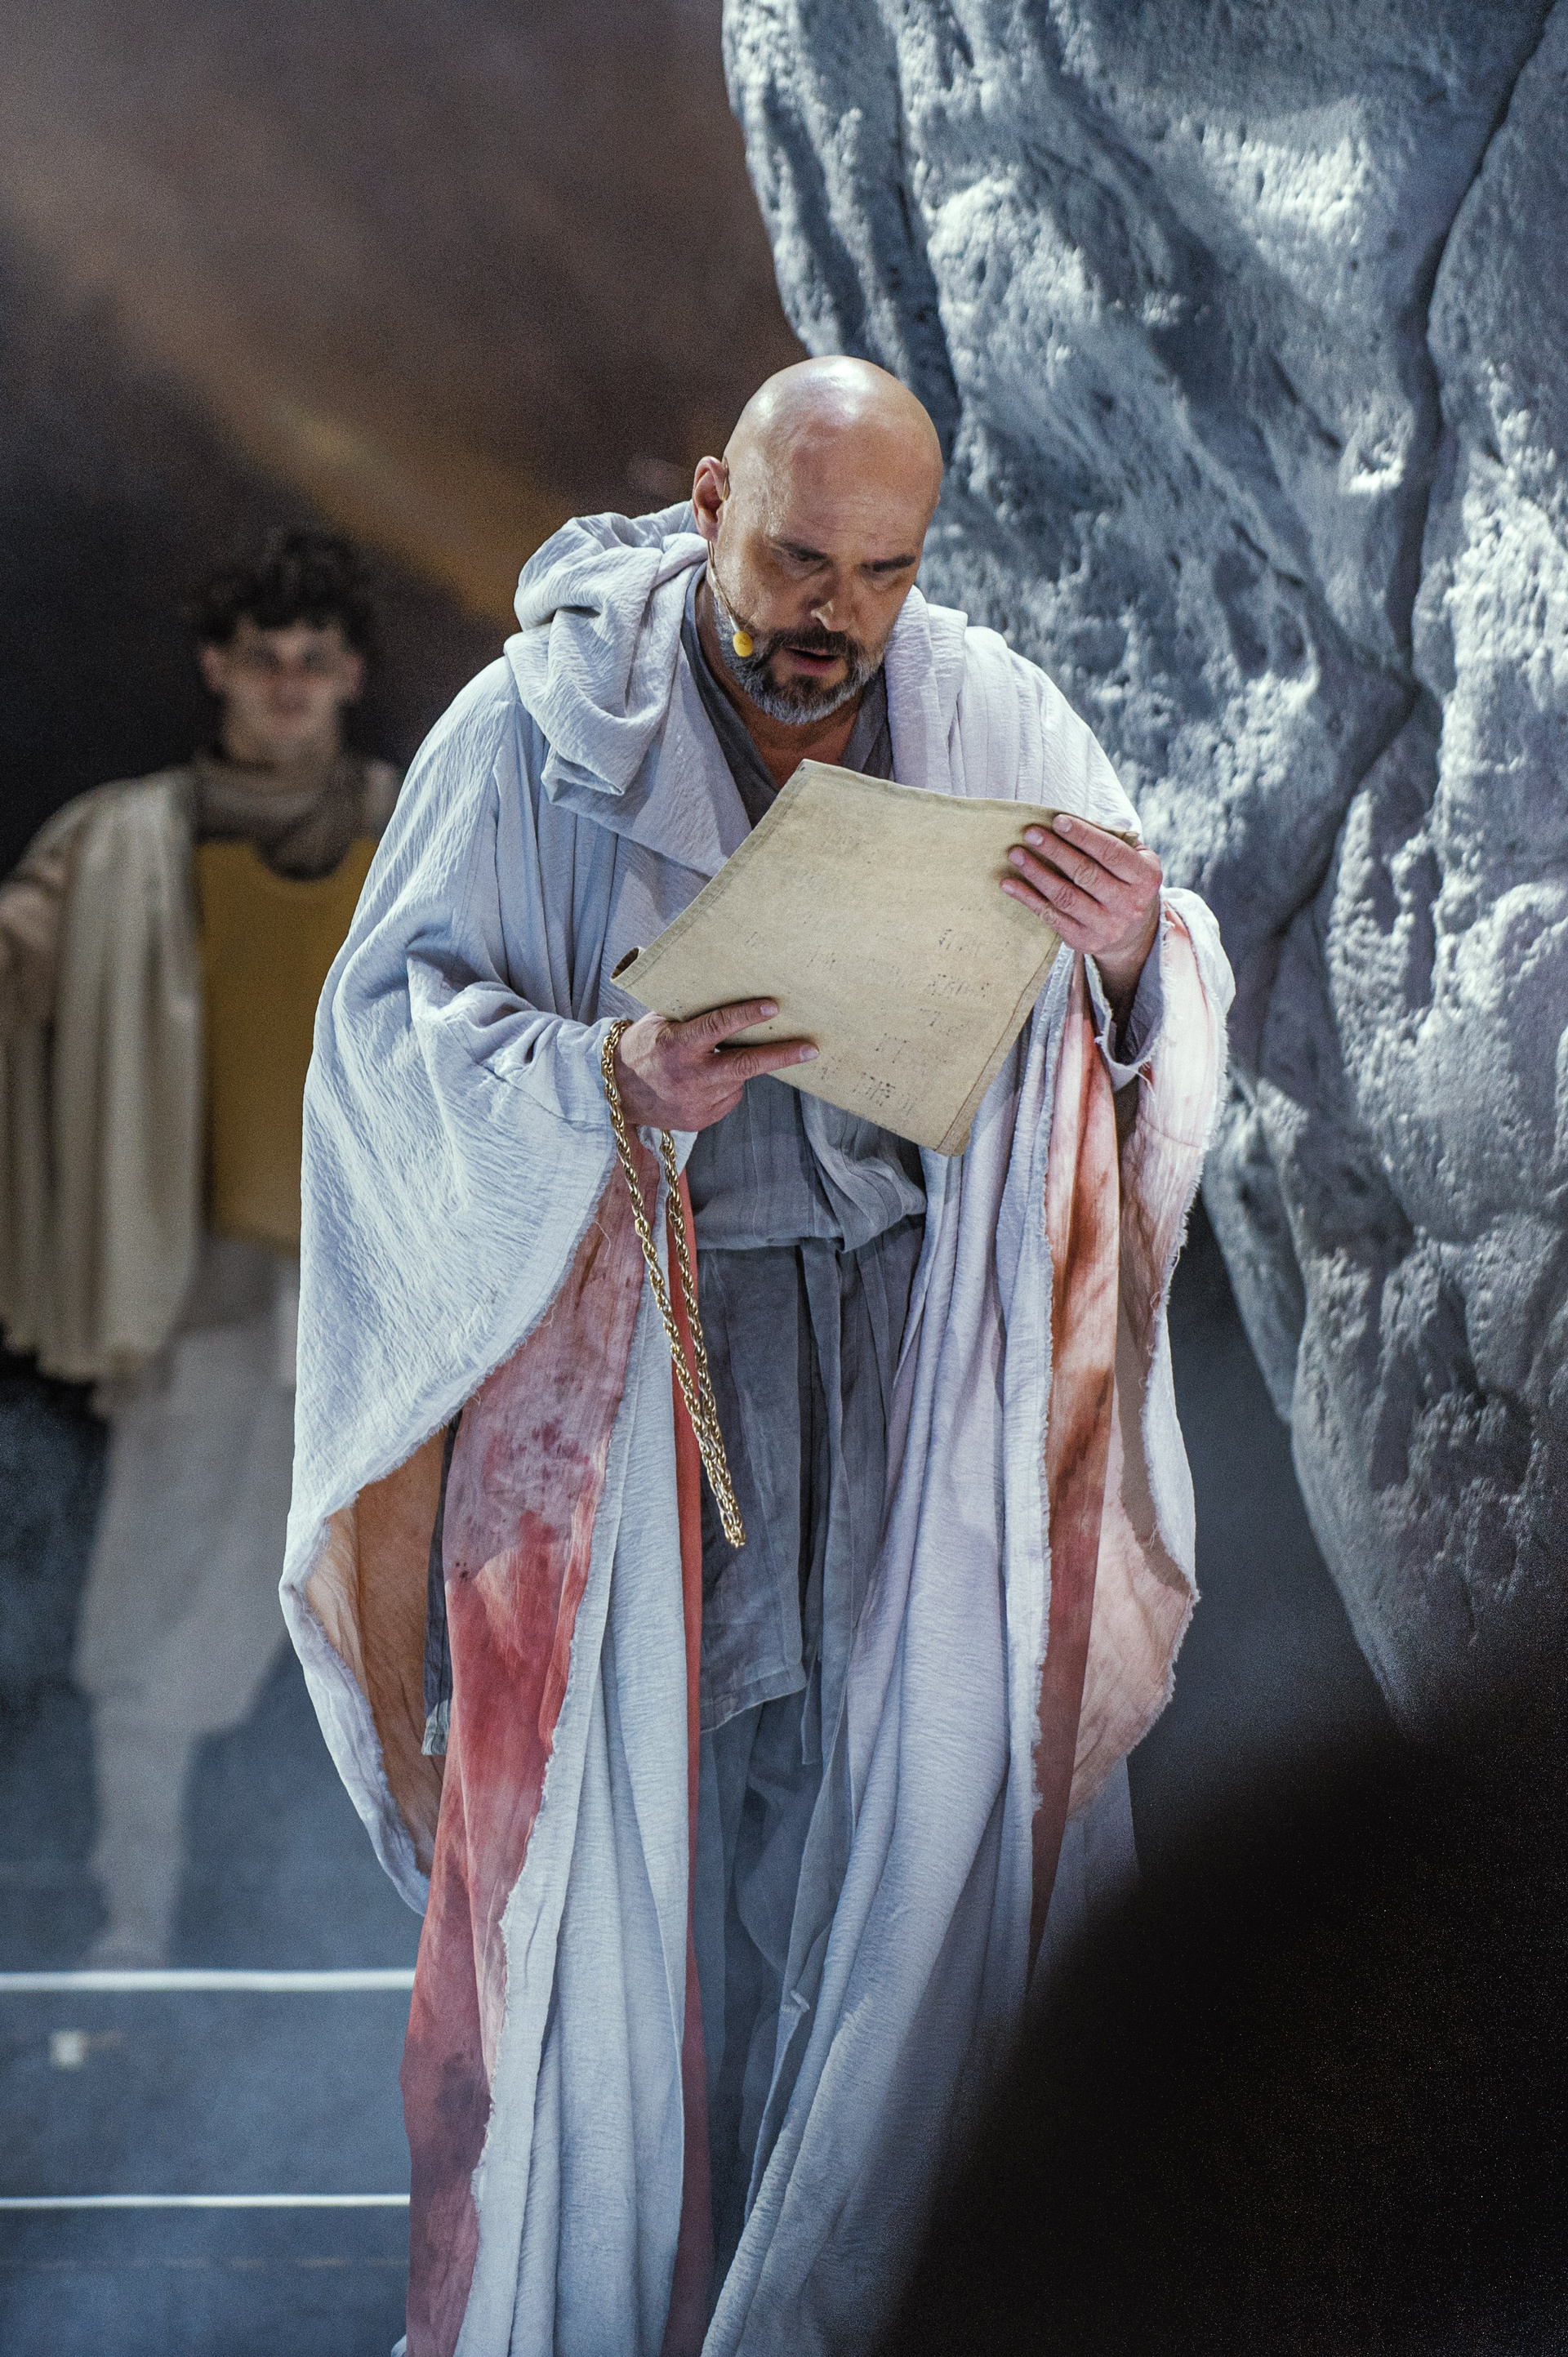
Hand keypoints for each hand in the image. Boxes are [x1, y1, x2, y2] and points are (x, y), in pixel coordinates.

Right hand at [612, 999, 817, 1131]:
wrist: (617, 1093)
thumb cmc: (643, 1047)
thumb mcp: (660, 1022)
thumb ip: (692, 1013)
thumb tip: (732, 991)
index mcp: (678, 1046)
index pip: (717, 1027)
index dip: (746, 1016)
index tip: (773, 1006)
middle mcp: (690, 1077)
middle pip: (745, 1065)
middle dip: (781, 1056)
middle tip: (810, 1048)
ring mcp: (697, 1102)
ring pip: (738, 1080)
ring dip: (739, 1067)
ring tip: (717, 1059)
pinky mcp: (701, 1120)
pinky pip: (728, 1097)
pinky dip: (726, 1085)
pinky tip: (705, 1081)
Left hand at [1001, 813, 1161, 1016]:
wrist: (1133, 934)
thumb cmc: (1127, 884)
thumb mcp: (1135, 860)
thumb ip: (1112, 840)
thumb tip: (1071, 822)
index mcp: (1146, 878)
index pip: (1111, 853)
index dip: (1083, 836)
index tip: (1057, 821)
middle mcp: (1130, 905)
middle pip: (1085, 873)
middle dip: (1055, 851)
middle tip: (1031, 834)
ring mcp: (1107, 927)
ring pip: (1065, 896)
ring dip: (1037, 873)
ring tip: (1016, 854)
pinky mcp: (1084, 941)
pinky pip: (1050, 916)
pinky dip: (1027, 898)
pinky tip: (1009, 883)